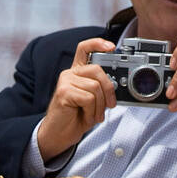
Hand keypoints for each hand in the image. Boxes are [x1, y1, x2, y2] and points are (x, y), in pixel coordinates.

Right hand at [36, 38, 117, 161]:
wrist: (60, 134)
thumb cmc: (77, 116)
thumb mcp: (94, 100)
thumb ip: (101, 88)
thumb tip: (116, 86)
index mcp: (78, 72)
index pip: (85, 48)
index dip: (98, 43)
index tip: (112, 47)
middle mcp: (70, 74)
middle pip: (97, 70)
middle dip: (109, 89)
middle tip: (110, 105)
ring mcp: (65, 82)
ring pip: (95, 87)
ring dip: (100, 106)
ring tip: (94, 115)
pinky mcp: (63, 92)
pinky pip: (89, 98)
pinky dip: (92, 111)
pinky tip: (86, 116)